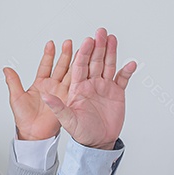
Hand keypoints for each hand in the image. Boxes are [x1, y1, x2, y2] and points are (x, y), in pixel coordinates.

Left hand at [3, 39, 70, 140]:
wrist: (34, 135)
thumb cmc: (24, 119)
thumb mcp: (16, 97)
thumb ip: (13, 82)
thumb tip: (6, 69)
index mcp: (40, 84)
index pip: (45, 66)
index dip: (48, 55)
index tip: (51, 44)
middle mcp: (52, 87)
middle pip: (60, 67)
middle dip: (65, 54)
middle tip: (69, 42)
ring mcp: (61, 93)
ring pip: (70, 74)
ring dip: (75, 62)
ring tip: (80, 50)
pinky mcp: (68, 100)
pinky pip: (75, 86)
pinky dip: (80, 76)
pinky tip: (85, 66)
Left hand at [40, 28, 136, 149]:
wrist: (97, 142)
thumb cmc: (80, 132)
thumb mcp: (66, 120)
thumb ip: (57, 107)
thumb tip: (43, 96)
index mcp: (77, 87)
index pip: (80, 66)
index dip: (83, 53)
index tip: (86, 42)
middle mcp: (91, 84)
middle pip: (94, 61)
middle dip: (97, 47)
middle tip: (100, 32)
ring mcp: (104, 87)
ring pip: (108, 65)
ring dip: (110, 52)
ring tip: (112, 38)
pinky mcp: (116, 93)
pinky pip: (122, 79)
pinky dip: (127, 71)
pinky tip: (130, 63)